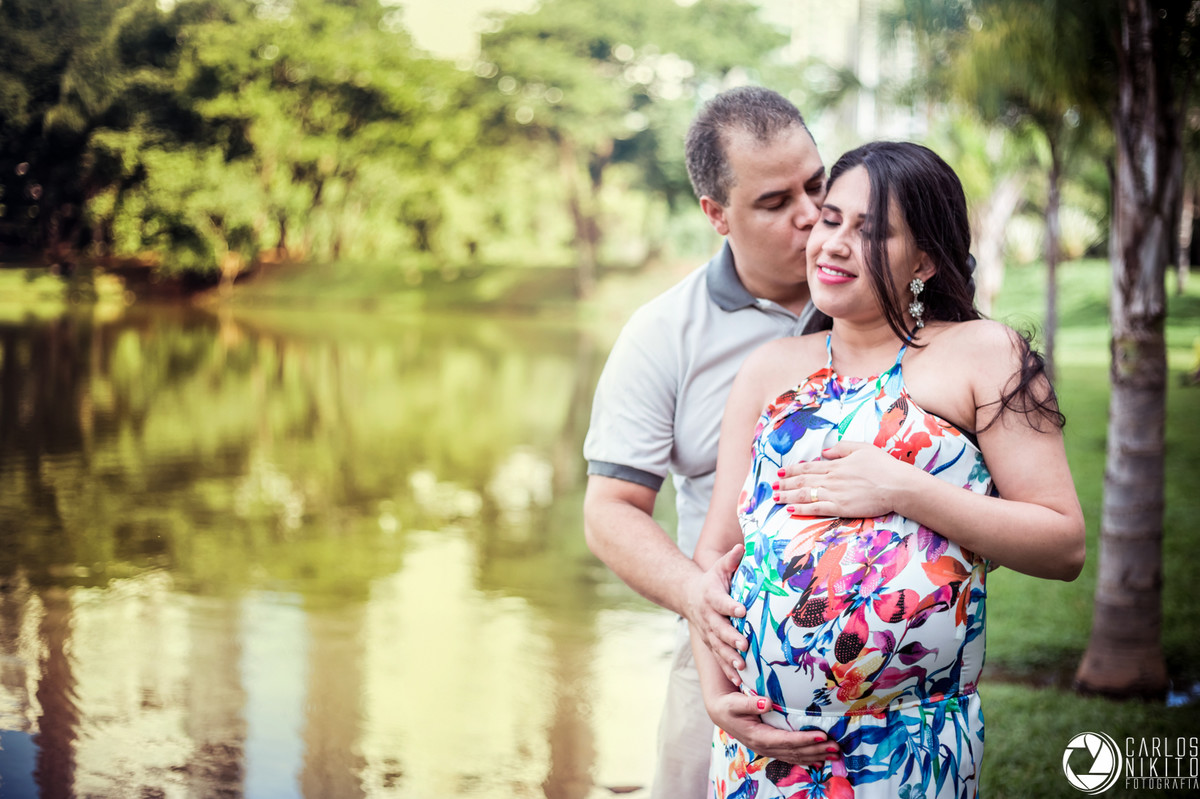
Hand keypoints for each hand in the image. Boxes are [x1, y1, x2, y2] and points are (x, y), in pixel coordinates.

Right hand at [686, 543, 749, 682]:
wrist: (688, 595)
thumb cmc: (711, 580)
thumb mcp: (719, 567)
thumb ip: (731, 559)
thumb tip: (741, 546)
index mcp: (711, 597)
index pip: (721, 601)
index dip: (731, 605)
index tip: (743, 609)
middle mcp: (708, 617)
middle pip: (719, 629)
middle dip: (731, 638)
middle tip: (744, 645)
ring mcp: (708, 632)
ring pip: (718, 647)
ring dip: (729, 658)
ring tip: (742, 667)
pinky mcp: (710, 643)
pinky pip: (719, 659)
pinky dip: (728, 671)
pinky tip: (739, 682)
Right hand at [708, 689, 838, 764]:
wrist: (720, 712)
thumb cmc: (728, 705)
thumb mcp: (735, 702)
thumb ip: (751, 703)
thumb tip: (768, 702)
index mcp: (758, 736)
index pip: (786, 740)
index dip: (804, 739)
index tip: (822, 736)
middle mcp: (764, 746)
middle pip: (794, 751)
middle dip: (816, 750)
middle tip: (836, 747)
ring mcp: (768, 749)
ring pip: (795, 756)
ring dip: (815, 755)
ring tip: (835, 754)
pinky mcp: (770, 747)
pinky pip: (790, 756)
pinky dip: (806, 758)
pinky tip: (819, 759)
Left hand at [775, 441, 916, 517]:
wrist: (898, 485)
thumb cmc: (884, 466)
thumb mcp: (862, 449)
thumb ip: (841, 449)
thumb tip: (824, 452)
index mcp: (836, 465)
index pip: (809, 467)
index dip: (792, 470)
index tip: (780, 472)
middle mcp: (832, 478)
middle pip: (803, 480)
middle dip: (785, 483)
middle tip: (772, 486)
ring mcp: (835, 494)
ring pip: (805, 494)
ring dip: (788, 496)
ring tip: (775, 497)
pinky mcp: (840, 508)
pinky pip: (816, 508)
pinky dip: (801, 509)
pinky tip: (790, 510)